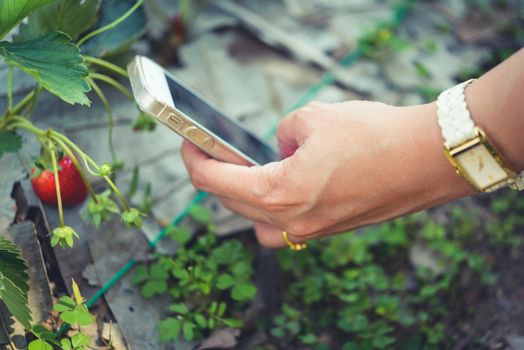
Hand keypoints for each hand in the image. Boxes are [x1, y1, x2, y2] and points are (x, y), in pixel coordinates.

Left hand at [181, 101, 472, 247]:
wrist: (427, 160)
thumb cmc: (374, 137)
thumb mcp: (314, 118)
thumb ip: (283, 132)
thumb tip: (281, 147)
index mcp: (279, 194)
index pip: (214, 183)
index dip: (194, 159)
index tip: (189, 143)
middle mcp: (291, 222)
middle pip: (233, 203)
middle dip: (219, 175)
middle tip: (218, 150)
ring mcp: (311, 232)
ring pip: (257, 220)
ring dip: (245, 196)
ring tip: (250, 169)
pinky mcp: (329, 230)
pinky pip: (284, 226)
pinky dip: (273, 206)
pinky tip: (284, 183)